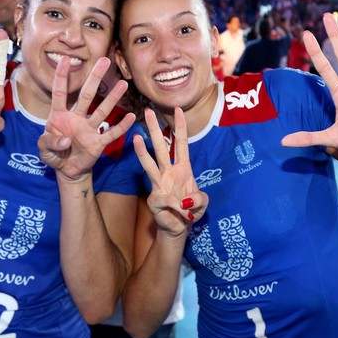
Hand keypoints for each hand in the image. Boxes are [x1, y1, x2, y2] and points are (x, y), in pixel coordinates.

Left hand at [38, 56, 135, 180]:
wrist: (67, 171)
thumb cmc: (54, 155)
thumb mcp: (43, 151)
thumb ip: (50, 143)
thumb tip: (66, 140)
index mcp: (59, 116)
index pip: (59, 93)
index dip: (61, 76)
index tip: (65, 59)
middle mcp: (76, 118)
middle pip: (86, 95)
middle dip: (94, 78)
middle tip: (104, 60)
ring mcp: (89, 129)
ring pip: (102, 111)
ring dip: (112, 98)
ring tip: (123, 84)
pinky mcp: (98, 143)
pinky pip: (111, 134)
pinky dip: (122, 127)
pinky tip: (131, 117)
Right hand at [133, 107, 207, 237]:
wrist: (180, 227)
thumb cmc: (190, 210)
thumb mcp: (203, 203)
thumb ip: (199, 199)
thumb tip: (184, 201)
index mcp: (182, 168)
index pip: (181, 143)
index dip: (180, 127)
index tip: (177, 109)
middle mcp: (168, 172)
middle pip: (160, 147)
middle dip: (154, 129)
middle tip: (147, 111)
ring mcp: (159, 184)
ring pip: (150, 164)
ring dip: (142, 151)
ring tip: (135, 137)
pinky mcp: (154, 199)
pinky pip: (167, 200)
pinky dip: (179, 208)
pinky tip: (184, 214)